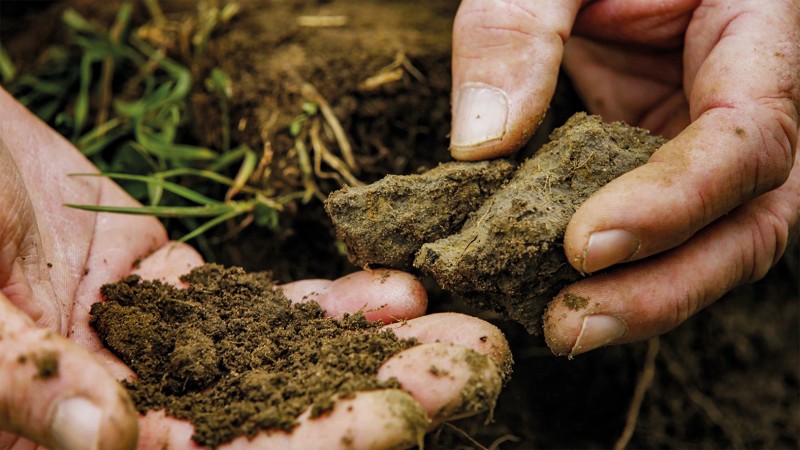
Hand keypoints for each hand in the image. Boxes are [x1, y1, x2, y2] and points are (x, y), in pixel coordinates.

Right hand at [0, 87, 508, 448]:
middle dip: (368, 400)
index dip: (300, 447)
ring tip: (463, 336)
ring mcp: (161, 346)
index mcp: (63, 436)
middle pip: (265, 419)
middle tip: (465, 376)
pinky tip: (399, 293)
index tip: (387, 425)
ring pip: (280, 361)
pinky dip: (330, 301)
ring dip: (374, 352)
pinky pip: (261, 303)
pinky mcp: (177, 289)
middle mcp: (129, 406)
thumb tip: (106, 441)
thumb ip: (20, 378)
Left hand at [450, 1, 798, 354]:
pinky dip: (616, 272)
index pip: (748, 137)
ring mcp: (709, 143)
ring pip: (712, 244)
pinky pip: (660, 231)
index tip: (583, 243)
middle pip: (750, 222)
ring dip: (642, 298)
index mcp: (754, 32)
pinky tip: (554, 294)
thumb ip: (516, 31)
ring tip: (560, 327)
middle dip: (665, 285)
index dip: (675, 200)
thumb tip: (479, 146)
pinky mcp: (666, 166)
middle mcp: (752, 102)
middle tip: (570, 324)